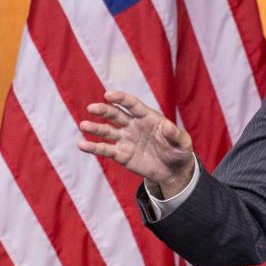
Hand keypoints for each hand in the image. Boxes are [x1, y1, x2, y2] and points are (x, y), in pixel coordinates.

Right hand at [77, 90, 197, 197]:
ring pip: (107, 131)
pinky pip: (106, 150)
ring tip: (83, 125)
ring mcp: (126, 139)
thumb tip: (166, 125)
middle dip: (104, 110)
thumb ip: (175, 134)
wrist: (173, 171)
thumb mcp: (183, 144)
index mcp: (148, 117)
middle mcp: (133, 125)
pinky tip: (82, 144)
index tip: (109, 95)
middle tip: (92, 108)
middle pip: (116, 115)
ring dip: (95, 128)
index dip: (121, 99)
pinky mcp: (121, 154)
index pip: (132, 105)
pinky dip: (94, 147)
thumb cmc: (179, 151)